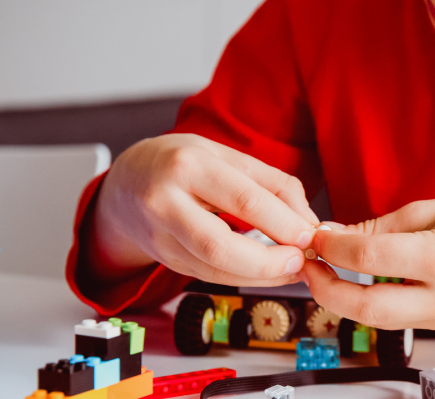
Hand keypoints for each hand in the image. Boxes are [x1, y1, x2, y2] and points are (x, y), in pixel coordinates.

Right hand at [89, 133, 319, 286]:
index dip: (282, 223)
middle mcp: (166, 202)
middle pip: (220, 247)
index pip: (244, 201)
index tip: (310, 235)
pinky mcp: (163, 259)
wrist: (125, 182)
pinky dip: (244, 279)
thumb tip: (308, 221)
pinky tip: (268, 273)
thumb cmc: (182, 163)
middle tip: (300, 261)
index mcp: (188, 166)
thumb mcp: (227, 156)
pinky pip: (208, 276)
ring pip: (214, 270)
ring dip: (261, 277)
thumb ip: (273, 184)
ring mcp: (159, 236)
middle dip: (269, 263)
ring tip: (292, 270)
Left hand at [301, 195, 434, 329]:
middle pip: (362, 307)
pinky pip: (392, 319)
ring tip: (324, 271)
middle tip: (306, 265)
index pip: (368, 259)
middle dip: (323, 287)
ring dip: (340, 298)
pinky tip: (355, 281)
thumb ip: (381, 226)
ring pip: (373, 320)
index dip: (331, 247)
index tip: (314, 235)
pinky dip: (365, 301)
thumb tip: (335, 235)